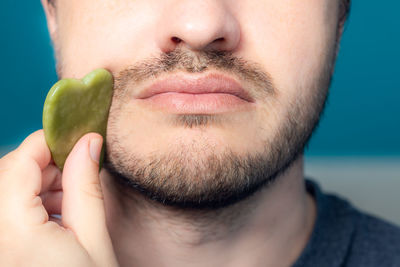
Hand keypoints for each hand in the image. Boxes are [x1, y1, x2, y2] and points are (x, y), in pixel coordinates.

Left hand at [0, 130, 118, 266]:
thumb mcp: (94, 240)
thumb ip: (86, 187)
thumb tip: (88, 142)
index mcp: (14, 232)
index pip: (18, 164)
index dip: (47, 142)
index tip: (77, 138)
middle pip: (9, 173)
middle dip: (46, 166)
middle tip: (81, 173)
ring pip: (7, 188)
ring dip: (39, 184)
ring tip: (71, 203)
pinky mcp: (0, 247)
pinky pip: (5, 209)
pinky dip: (30, 203)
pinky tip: (56, 216)